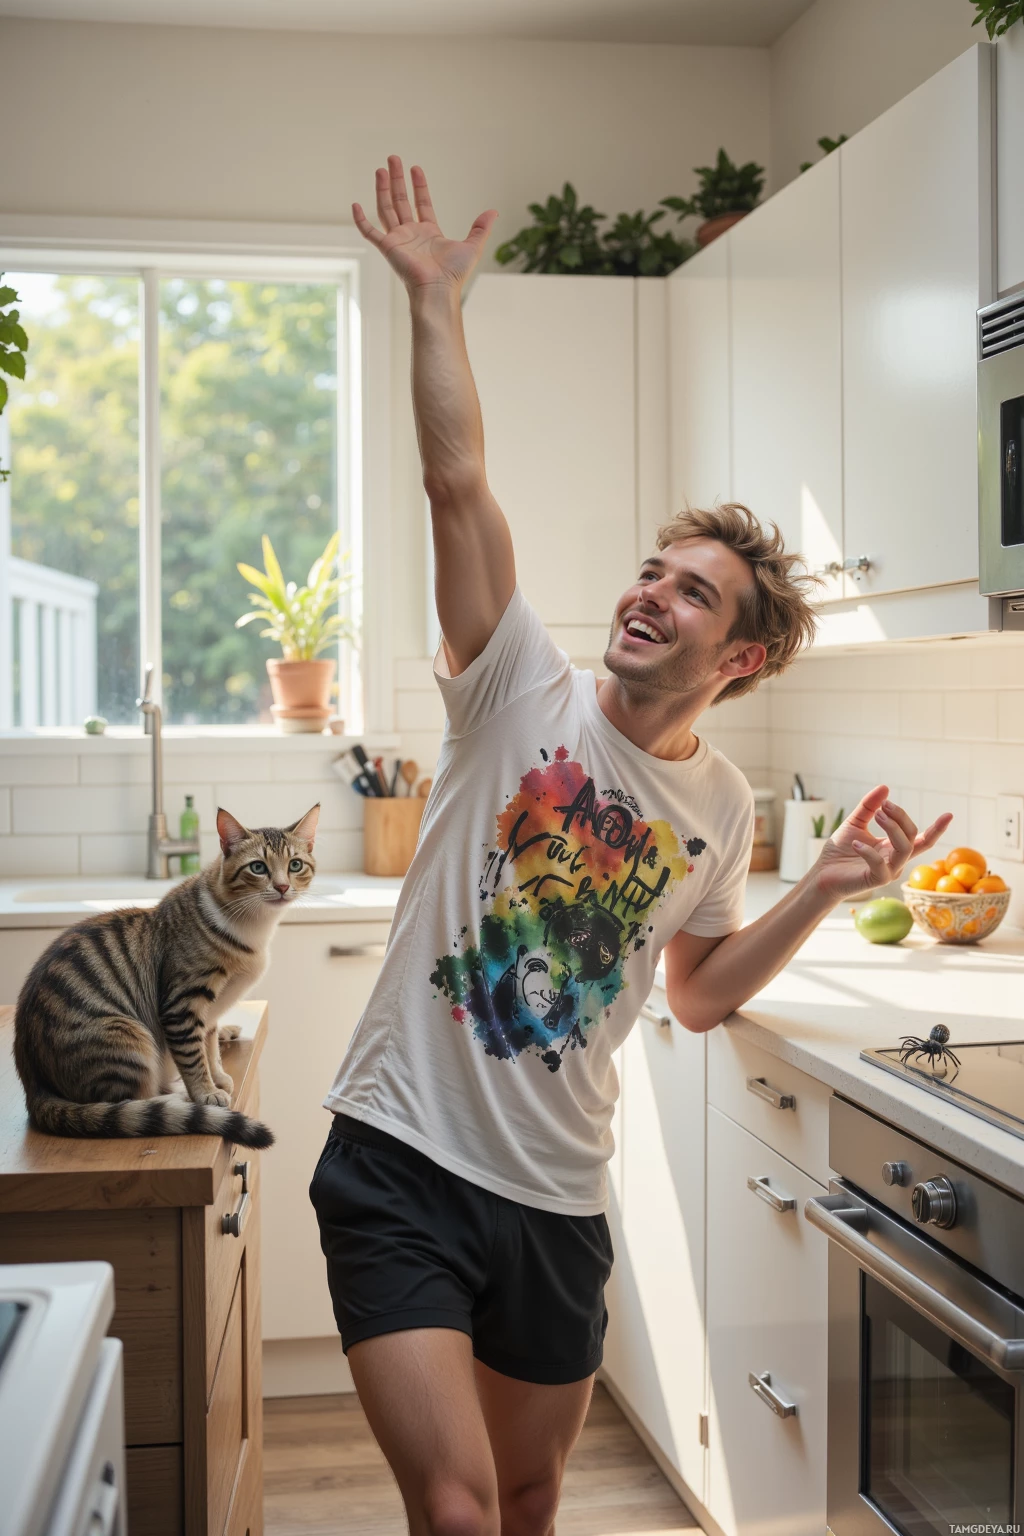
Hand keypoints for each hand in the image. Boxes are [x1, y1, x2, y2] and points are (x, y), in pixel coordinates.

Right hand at [352, 155, 497, 292]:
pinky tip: (355, 204)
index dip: (419, 186)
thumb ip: (481, 228)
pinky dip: (360, 220)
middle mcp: (411, 234)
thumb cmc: (454, 274)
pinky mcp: (387, 247)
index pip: (421, 203)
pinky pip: (370, 232)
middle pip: (401, 201)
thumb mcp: (472, 246)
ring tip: (380, 169)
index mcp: (428, 232)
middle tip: (393, 158)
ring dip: (382, 189)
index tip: (416, 168)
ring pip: (386, 208)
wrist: (438, 289)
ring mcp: (398, 240)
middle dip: (397, 179)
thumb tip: (494, 212)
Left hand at [810, 784, 951, 902]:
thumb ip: (869, 807)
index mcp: (893, 847)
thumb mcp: (855, 823)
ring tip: (878, 815)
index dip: (937, 829)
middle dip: (901, 818)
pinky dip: (869, 851)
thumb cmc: (839, 851)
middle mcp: (895, 860)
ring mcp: (887, 872)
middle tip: (885, 805)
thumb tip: (885, 788)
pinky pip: (880, 865)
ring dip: (893, 829)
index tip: (949, 814)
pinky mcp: (874, 881)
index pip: (921, 839)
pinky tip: (856, 842)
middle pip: (912, 838)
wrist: (822, 874)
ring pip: (903, 850)